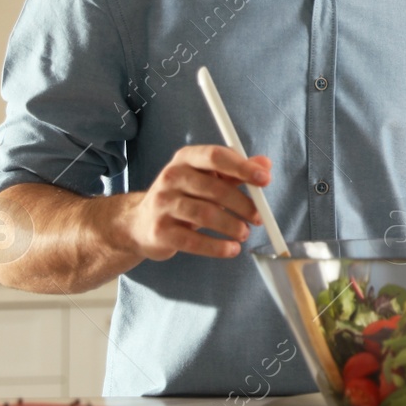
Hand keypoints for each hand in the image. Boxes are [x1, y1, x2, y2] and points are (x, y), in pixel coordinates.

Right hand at [119, 145, 267, 260]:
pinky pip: (194, 241)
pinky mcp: (160, 231)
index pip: (216, 156)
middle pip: (214, 188)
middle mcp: (171, 177)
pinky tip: (231, 249)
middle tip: (258, 217)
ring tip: (244, 233)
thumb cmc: (182, 197)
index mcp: (185, 159)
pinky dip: (217, 247)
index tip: (265, 179)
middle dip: (242, 204)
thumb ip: (235, 172)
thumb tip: (265, 165)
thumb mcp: (207, 179)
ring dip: (231, 226)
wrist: (140, 224)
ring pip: (205, 215)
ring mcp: (162, 204)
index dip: (242, 167)